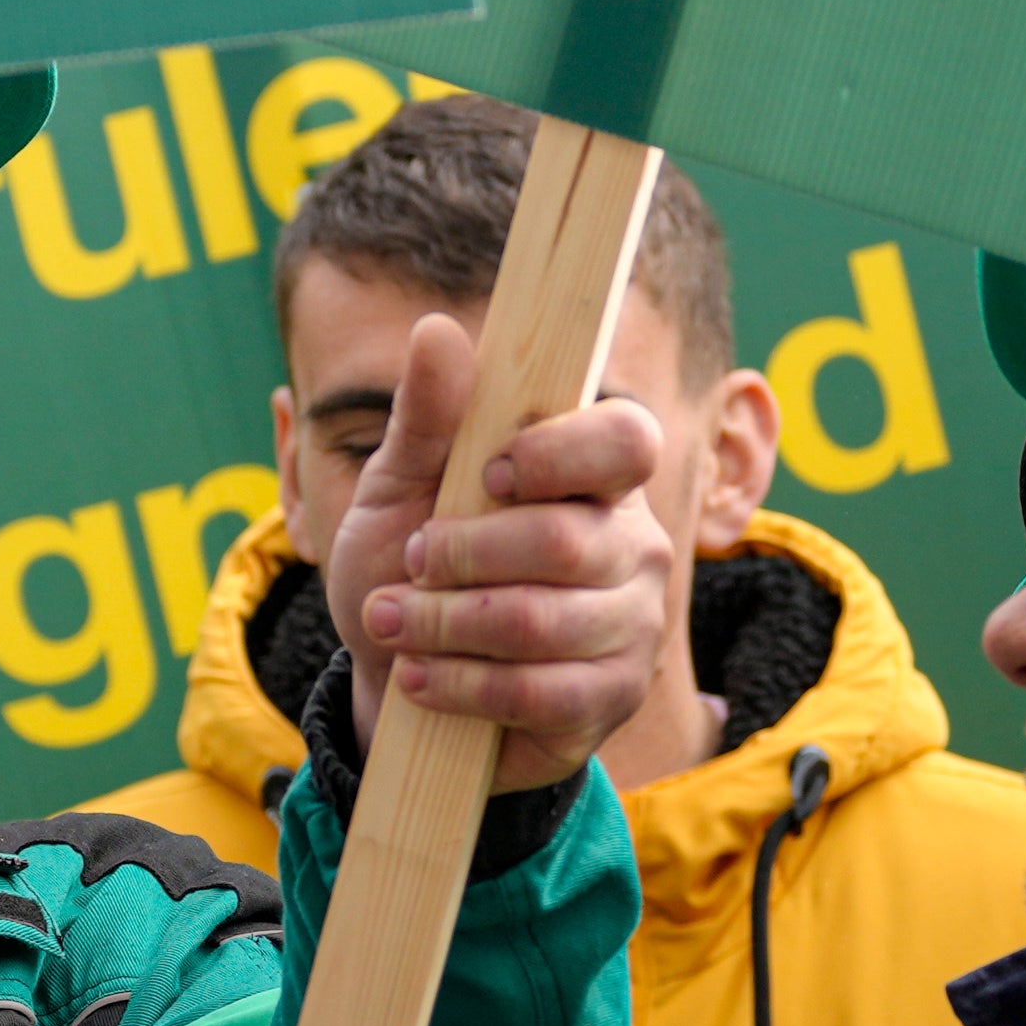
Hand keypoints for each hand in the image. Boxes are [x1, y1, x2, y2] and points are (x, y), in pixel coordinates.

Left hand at [329, 311, 674, 790]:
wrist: (396, 673)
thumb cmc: (408, 563)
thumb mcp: (397, 484)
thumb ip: (425, 416)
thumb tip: (437, 329)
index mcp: (592, 473)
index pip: (625, 440)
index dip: (559, 454)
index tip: (485, 474)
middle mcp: (633, 541)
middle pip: (564, 540)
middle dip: (462, 556)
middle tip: (409, 561)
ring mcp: (633, 622)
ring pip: (542, 622)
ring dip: (445, 625)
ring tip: (392, 622)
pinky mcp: (613, 696)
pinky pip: (544, 693)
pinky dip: (463, 685)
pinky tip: (419, 678)